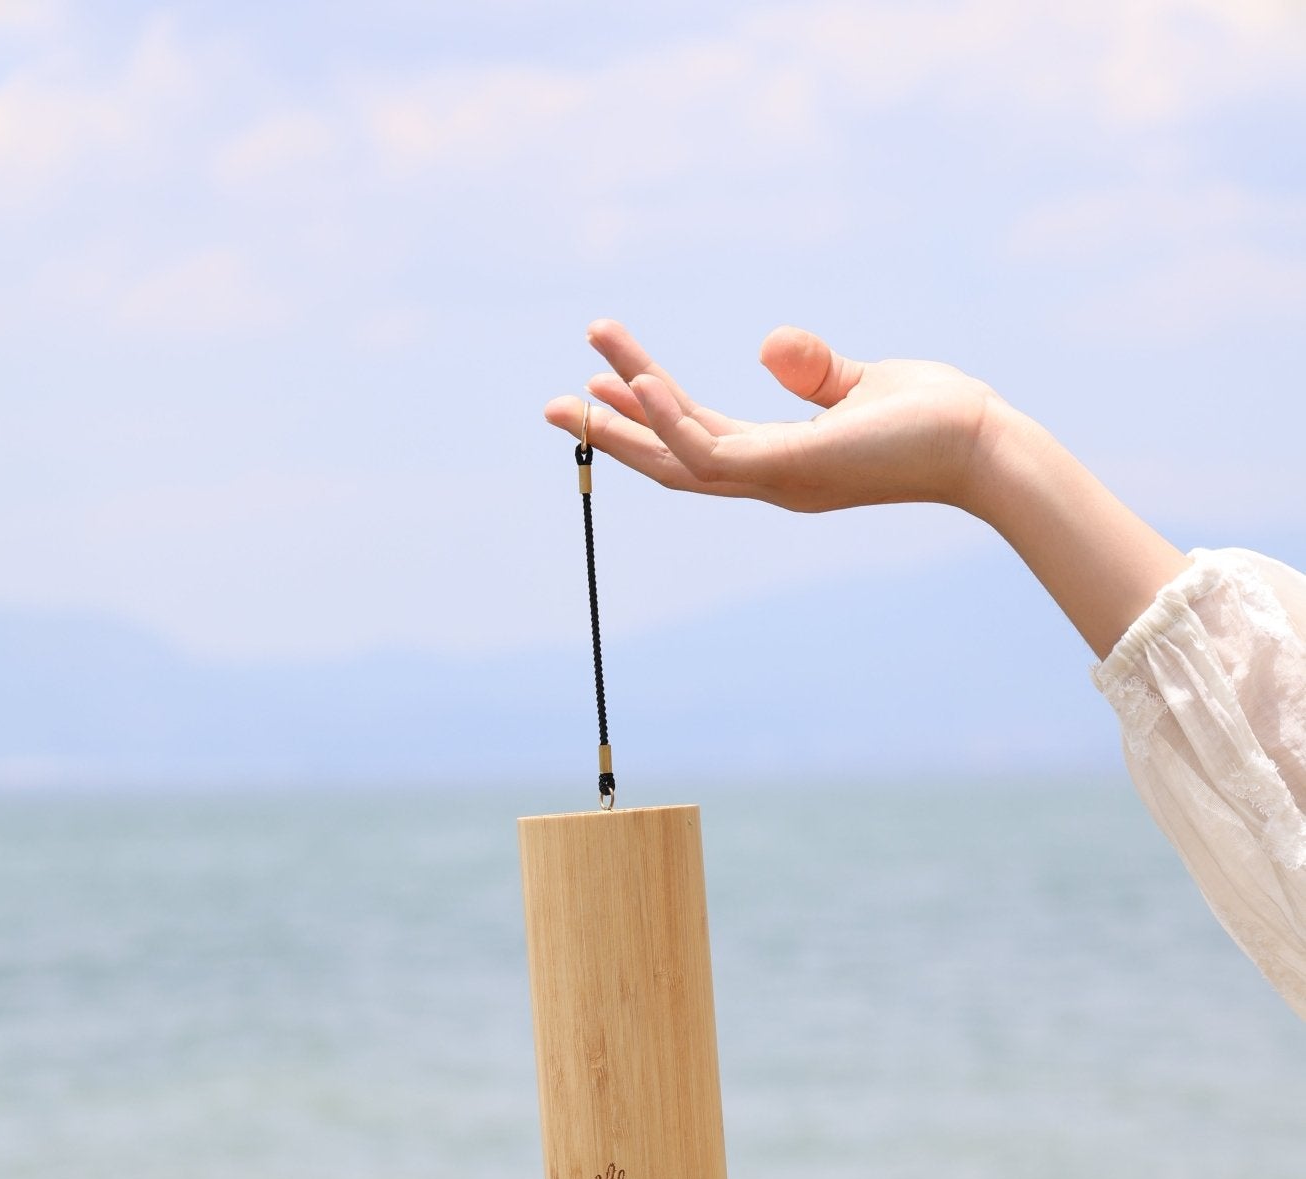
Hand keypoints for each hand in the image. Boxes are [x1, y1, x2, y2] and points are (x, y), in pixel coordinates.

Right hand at [543, 318, 1000, 515]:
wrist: (982, 447)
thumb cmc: (936, 419)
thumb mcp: (861, 383)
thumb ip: (813, 370)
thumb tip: (767, 347)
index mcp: (782, 460)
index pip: (698, 439)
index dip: (648, 414)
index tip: (605, 380)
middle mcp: (770, 479)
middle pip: (670, 459)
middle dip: (609, 434)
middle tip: (549, 405)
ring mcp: (776, 479)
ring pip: (677, 458)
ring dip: (625, 419)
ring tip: (578, 375)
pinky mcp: (789, 469)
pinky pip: (710, 448)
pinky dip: (670, 417)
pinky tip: (640, 381)